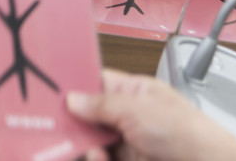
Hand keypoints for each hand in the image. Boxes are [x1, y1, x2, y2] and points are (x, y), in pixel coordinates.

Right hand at [69, 69, 235, 160]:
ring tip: (87, 150)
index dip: (73, 86)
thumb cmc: (186, 133)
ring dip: (81, 146)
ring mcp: (127, 143)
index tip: (49, 92)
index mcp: (134, 92)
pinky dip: (92, 158)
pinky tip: (95, 157)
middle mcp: (127, 117)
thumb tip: (73, 99)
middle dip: (71, 123)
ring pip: (89, 143)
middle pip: (86, 117)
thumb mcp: (138, 110)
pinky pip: (98, 158)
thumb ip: (102, 103)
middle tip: (53, 127)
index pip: (95, 82)